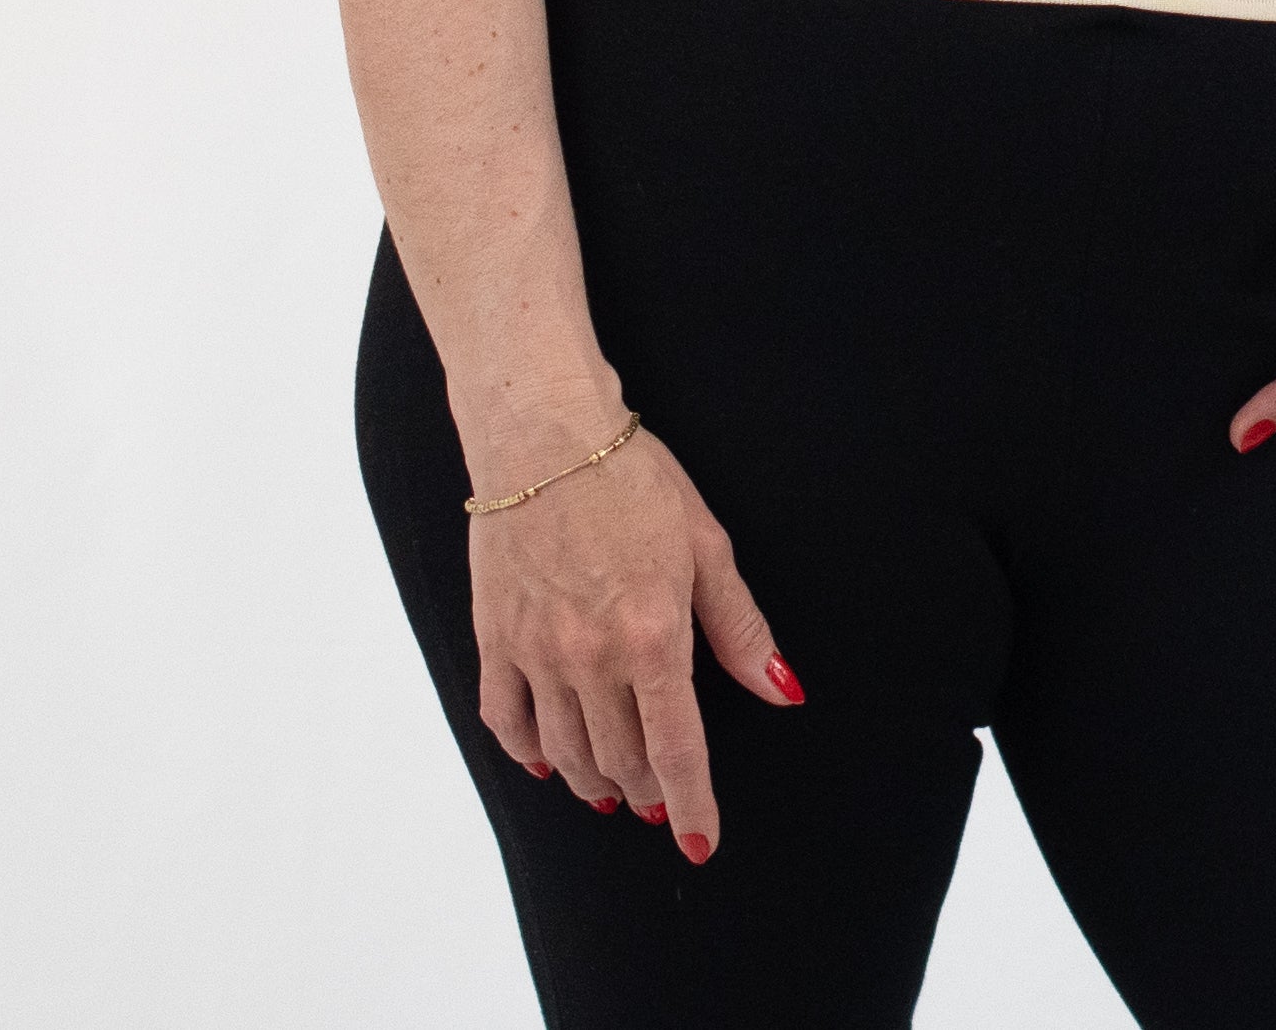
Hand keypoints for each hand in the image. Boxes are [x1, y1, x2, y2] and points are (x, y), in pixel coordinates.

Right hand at [467, 405, 804, 863]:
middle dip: (647, 792)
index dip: (692, 805)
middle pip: (621, 760)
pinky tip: (546, 760)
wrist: (543, 432)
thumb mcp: (706, 543)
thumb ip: (740, 628)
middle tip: (660, 800)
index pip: (676, 750)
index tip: (701, 842)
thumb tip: (782, 691)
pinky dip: (527, 753)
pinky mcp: (494, 636)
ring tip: (613, 789)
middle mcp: (591, 656)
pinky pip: (505, 720)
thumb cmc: (633, 477)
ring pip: (565, 753)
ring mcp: (536, 650)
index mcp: (652, 635)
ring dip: (594, 782)